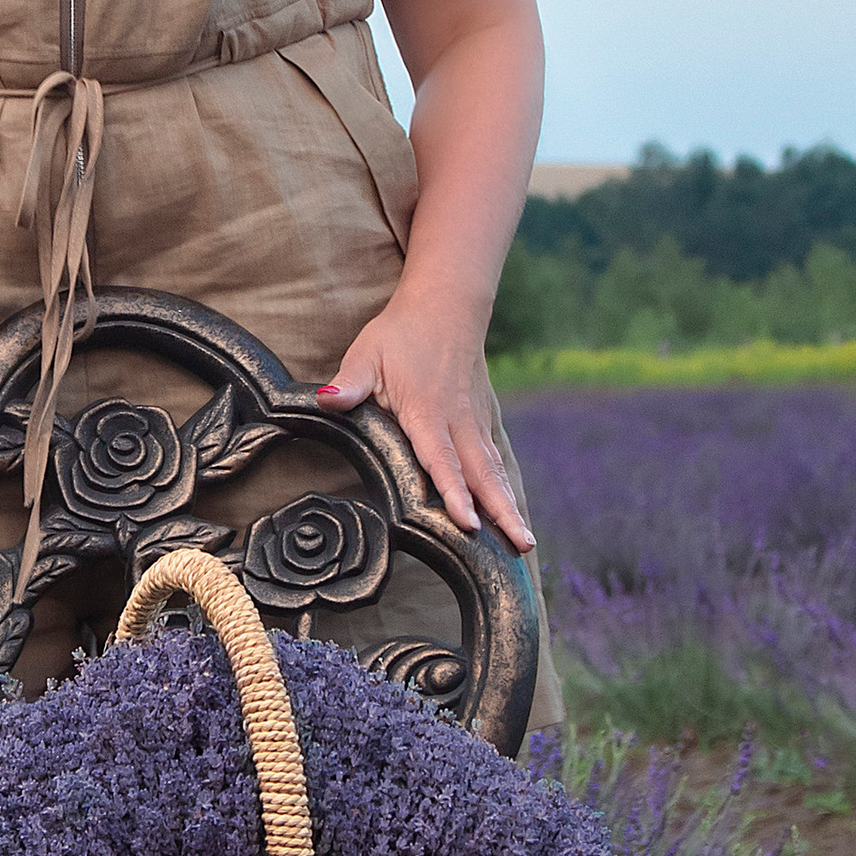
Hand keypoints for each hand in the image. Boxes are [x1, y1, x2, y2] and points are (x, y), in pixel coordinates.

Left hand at [318, 287, 533, 553]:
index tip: (468, 523)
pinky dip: (510, 488)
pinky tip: (519, 516)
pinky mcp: (486, 420)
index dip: (454, 492)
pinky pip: (500, 460)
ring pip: (496, 470)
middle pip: (482, 474)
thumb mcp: (367, 354)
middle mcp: (459, 422)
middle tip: (521, 548)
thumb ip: (350, 384)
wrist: (446, 307)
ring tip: (526, 544)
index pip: (442, 459)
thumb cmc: (401, 334)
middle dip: (500, 511)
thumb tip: (328, 402)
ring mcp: (477, 422)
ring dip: (511, 505)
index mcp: (428, 411)